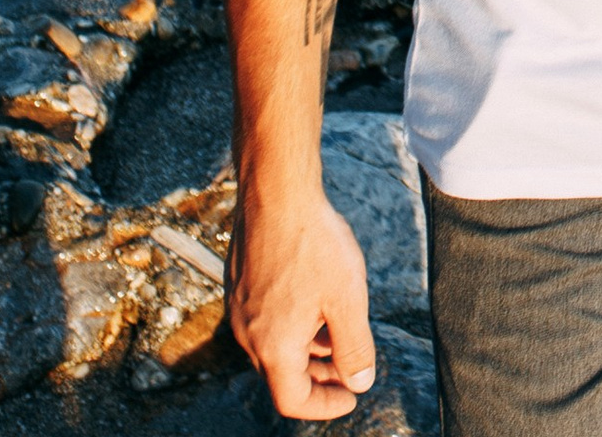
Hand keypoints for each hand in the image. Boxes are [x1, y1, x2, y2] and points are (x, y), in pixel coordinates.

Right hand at [228, 177, 375, 418]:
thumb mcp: (348, 299)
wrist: (276, 195)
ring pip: (274, 346)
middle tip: (351, 368)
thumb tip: (361, 383)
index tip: (352, 396)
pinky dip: (293, 325)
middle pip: (282, 376)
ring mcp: (240, 310)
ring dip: (307, 349)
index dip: (325, 405)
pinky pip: (266, 320)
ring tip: (340, 332)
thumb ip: (355, 347)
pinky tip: (318, 300)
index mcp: (273, 348)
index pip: (293, 400)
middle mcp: (248, 336)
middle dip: (319, 377)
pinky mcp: (240, 286)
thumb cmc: (313, 245)